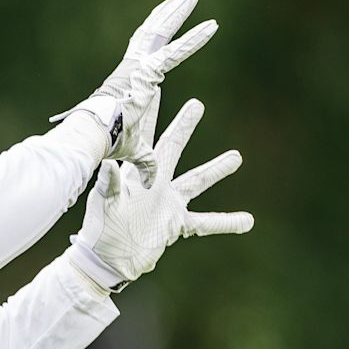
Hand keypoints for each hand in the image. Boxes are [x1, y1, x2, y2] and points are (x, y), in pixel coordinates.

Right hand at [52, 0, 217, 188]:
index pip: (146, 54)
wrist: (93, 139)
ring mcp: (139, 67)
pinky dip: (193, 40)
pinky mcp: (147, 72)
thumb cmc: (109, 146)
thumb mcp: (136, 153)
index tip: (163, 23)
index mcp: (131, 82)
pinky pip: (175, 52)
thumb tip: (153, 181)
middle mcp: (134, 69)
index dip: (156, 38)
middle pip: (153, 35)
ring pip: (161, 33)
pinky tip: (211, 28)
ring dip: (179, 14)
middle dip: (168, 15)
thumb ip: (147, 162)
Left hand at [65, 98, 252, 290]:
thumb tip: (108, 166)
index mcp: (136, 174)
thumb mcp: (104, 207)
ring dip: (216, 169)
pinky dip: (226, 222)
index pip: (144, 138)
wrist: (108, 260)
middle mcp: (155, 183)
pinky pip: (206, 222)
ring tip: (237, 156)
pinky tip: (248, 220)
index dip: (148, 114)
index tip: (154, 88)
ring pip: (197, 180)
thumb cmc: (100, 230)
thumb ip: (110, 187)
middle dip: (185, 126)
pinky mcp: (176, 224)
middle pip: (174, 148)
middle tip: (197, 104)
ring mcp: (168, 202)